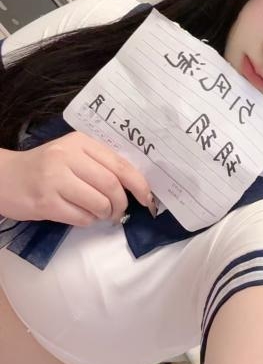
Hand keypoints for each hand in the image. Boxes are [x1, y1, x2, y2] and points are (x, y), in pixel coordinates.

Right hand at [0, 132, 153, 225]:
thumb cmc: (45, 166)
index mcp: (80, 142)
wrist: (4, 176)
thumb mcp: (71, 154)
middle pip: (111, 185)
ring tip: (99, 214)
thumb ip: (99, 163)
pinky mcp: (46, 202)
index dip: (139, 184)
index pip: (119, 164)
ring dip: (104, 214)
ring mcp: (55, 179)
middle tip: (117, 213)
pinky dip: (88, 221)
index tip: (148, 198)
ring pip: (99, 203)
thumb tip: (134, 185)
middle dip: (121, 204)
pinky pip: (81, 217)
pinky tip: (80, 215)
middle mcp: (68, 157)